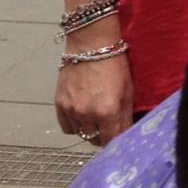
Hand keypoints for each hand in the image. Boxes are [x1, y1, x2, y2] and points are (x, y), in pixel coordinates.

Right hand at [54, 25, 133, 147]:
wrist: (90, 45)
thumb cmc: (114, 65)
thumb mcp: (128, 91)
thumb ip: (126, 116)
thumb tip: (127, 134)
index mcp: (108, 112)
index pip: (112, 141)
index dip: (117, 142)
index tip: (119, 139)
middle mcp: (87, 114)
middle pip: (96, 140)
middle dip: (104, 136)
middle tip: (108, 127)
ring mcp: (71, 110)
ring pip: (81, 134)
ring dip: (89, 131)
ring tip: (95, 119)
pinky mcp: (60, 104)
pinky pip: (67, 127)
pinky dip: (75, 126)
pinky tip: (81, 117)